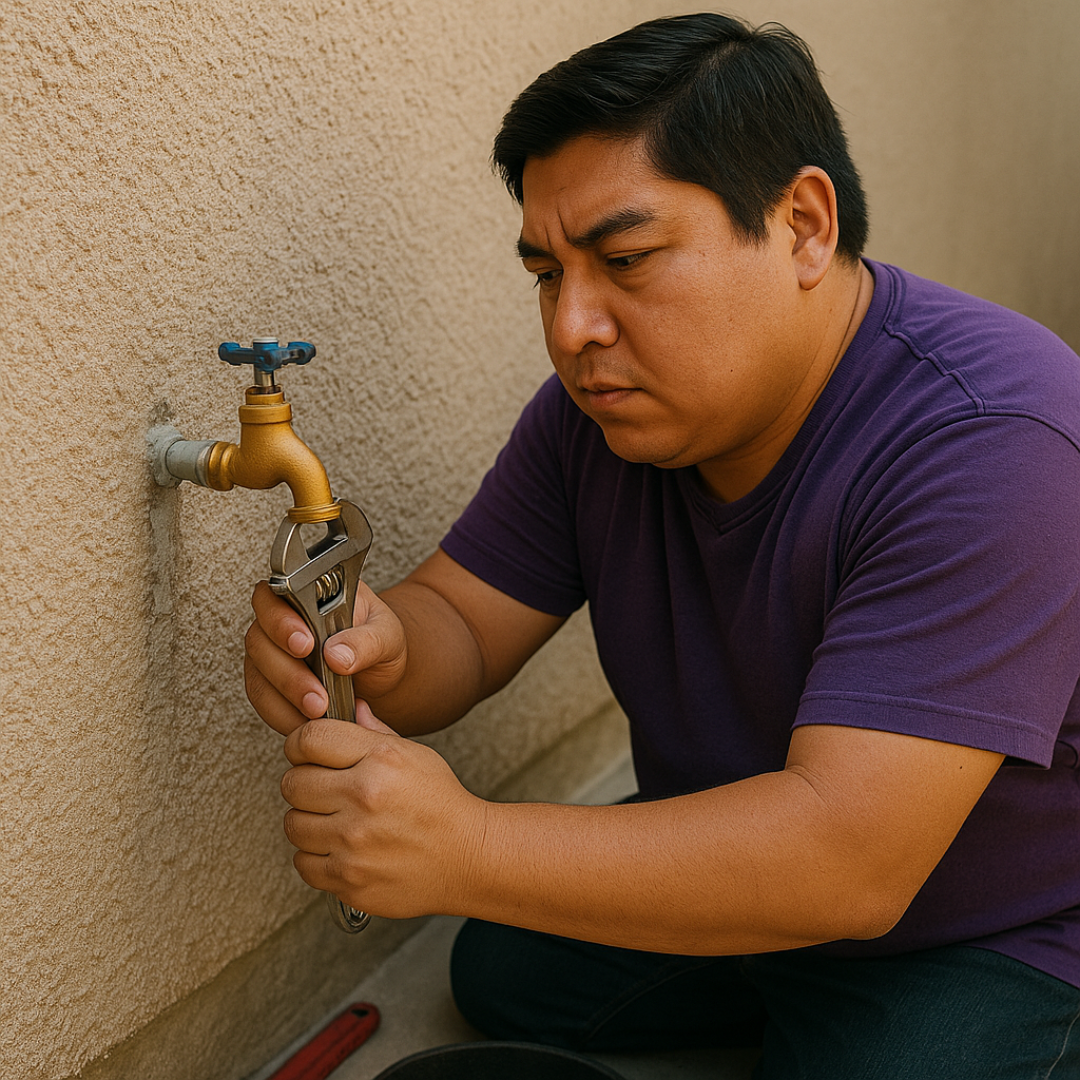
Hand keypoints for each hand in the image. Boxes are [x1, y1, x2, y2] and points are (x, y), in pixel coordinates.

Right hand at [244, 580, 408, 735]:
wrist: (380, 670)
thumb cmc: (379, 640)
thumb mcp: (386, 634)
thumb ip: (366, 640)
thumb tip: (336, 656)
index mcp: (306, 594)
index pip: (274, 598)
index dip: (281, 621)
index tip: (305, 644)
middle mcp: (280, 621)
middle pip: (260, 641)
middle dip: (288, 673)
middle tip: (317, 695)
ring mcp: (271, 653)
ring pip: (258, 676)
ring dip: (285, 699)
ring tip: (320, 712)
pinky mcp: (270, 684)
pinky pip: (264, 701)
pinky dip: (284, 716)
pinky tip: (309, 723)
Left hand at [280, 703, 487, 917]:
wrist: (469, 857)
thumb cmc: (443, 805)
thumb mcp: (415, 755)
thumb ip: (375, 732)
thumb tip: (352, 707)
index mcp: (381, 760)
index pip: (308, 739)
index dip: (300, 745)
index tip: (306, 753)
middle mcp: (364, 797)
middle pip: (293, 782)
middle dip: (305, 784)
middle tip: (324, 790)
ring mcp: (354, 841)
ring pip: (293, 824)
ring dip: (309, 822)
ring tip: (334, 821)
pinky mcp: (348, 879)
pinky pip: (303, 862)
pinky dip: (316, 857)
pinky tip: (340, 848)